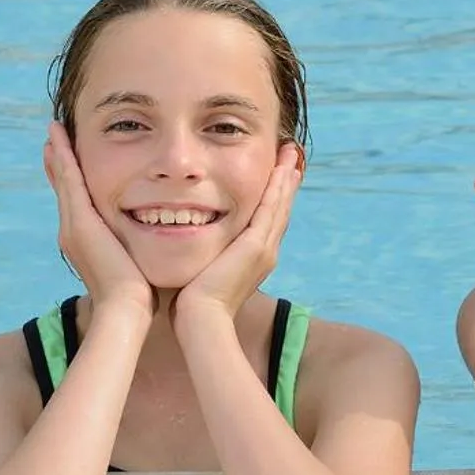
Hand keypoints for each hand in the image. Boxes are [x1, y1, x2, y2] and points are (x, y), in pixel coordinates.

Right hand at [45, 122, 153, 316]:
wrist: (126, 309)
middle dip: (60, 164)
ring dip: (59, 155)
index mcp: (87, 243)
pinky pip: (68, 179)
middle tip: (55, 140)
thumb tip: (164, 238)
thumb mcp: (138, 264)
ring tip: (55, 133)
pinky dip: (63, 157)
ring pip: (63, 180)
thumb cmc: (140, 295)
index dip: (75, 182)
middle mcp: (73, 232)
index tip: (72, 160)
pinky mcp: (78, 221)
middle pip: (64, 189)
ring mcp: (72, 226)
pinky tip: (59, 137)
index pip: (79, 204)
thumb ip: (142, 250)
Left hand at [177, 146, 300, 325]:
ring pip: (279, 206)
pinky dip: (278, 188)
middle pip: (280, 210)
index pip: (267, 221)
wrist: (200, 319)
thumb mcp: (202, 270)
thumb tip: (184, 239)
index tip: (276, 174)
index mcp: (254, 260)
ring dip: (285, 179)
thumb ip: (202, 253)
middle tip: (290, 157)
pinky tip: (281, 169)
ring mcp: (264, 249)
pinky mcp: (256, 246)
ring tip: (290, 155)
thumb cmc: (192, 303)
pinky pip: (270, 209)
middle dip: (285, 183)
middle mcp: (265, 253)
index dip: (273, 197)